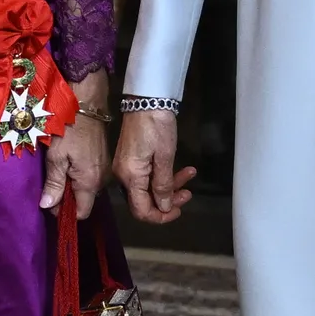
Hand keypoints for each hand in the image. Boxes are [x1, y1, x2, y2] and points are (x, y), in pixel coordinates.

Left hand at [42, 107, 110, 215]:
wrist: (87, 104)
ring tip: (58, 171)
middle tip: (51, 184)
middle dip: (67, 198)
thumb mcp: (56, 157)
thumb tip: (47, 207)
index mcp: (90, 182)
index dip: (65, 212)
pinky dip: (79, 175)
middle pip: (84, 201)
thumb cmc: (69, 130)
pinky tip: (69, 163)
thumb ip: (54, 184)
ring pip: (87, 189)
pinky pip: (91, 176)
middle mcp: (102, 180)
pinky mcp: (104, 160)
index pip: (81, 212)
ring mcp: (105, 169)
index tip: (50, 202)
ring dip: (73, 185)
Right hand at [115, 110, 194, 224]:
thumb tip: (163, 207)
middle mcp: (124, 176)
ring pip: (149, 188)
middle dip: (168, 201)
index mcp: (130, 177)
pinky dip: (165, 175)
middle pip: (145, 201)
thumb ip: (163, 185)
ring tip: (190, 177)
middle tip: (188, 194)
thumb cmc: (157, 126)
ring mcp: (127, 168)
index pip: (142, 210)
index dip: (160, 216)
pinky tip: (184, 169)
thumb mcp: (165, 157)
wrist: (146, 99)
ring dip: (170, 186)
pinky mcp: (132, 160)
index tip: (179, 211)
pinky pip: (148, 176)